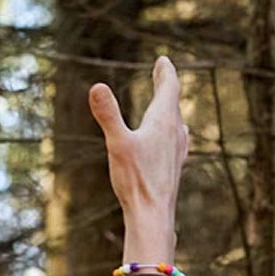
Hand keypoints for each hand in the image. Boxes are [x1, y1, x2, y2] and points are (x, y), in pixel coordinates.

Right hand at [88, 57, 188, 268]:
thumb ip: (108, 114)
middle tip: (163, 71)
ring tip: (167, 101)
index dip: (166, 72)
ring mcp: (176, 151)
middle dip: (167, 85)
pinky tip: (177, 137)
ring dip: (171, 107)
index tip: (163, 60)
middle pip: (173, 102)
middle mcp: (174, 134)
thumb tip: (97, 86)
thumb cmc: (135, 180)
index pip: (169, 89)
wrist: (153, 216)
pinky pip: (177, 139)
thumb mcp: (117, 143)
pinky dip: (173, 128)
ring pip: (177, 121)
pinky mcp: (174, 167)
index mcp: (162, 122)